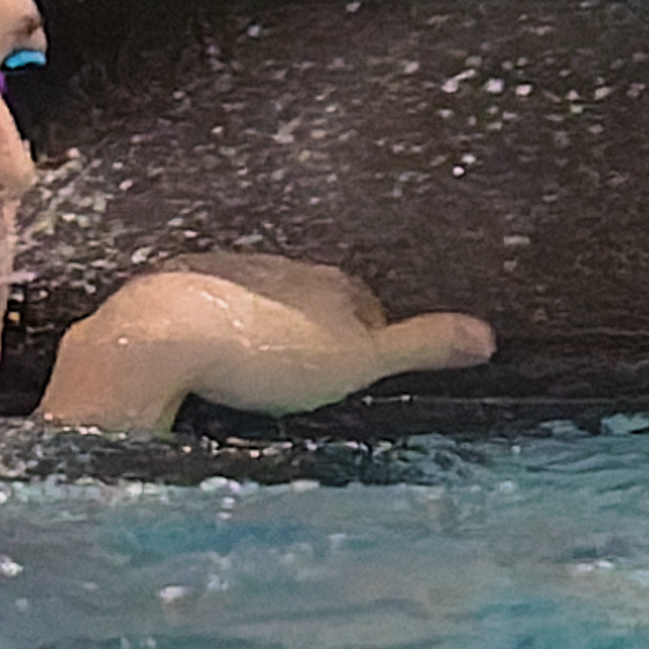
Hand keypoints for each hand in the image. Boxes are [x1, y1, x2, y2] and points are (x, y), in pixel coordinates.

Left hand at [37, 256, 496, 431]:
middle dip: (315, 335)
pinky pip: (207, 316)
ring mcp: (225, 276)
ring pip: (259, 306)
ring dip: (263, 335)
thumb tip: (487, 335)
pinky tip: (208, 366)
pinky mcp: (175, 294)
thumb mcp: (356, 359)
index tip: (364, 371)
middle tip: (314, 380)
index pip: (365, 306)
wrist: (161, 338)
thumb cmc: (264, 355)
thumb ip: (419, 346)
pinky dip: (214, 338)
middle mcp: (278, 268)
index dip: (369, 339)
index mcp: (328, 284)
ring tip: (261, 377)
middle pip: (311, 303)